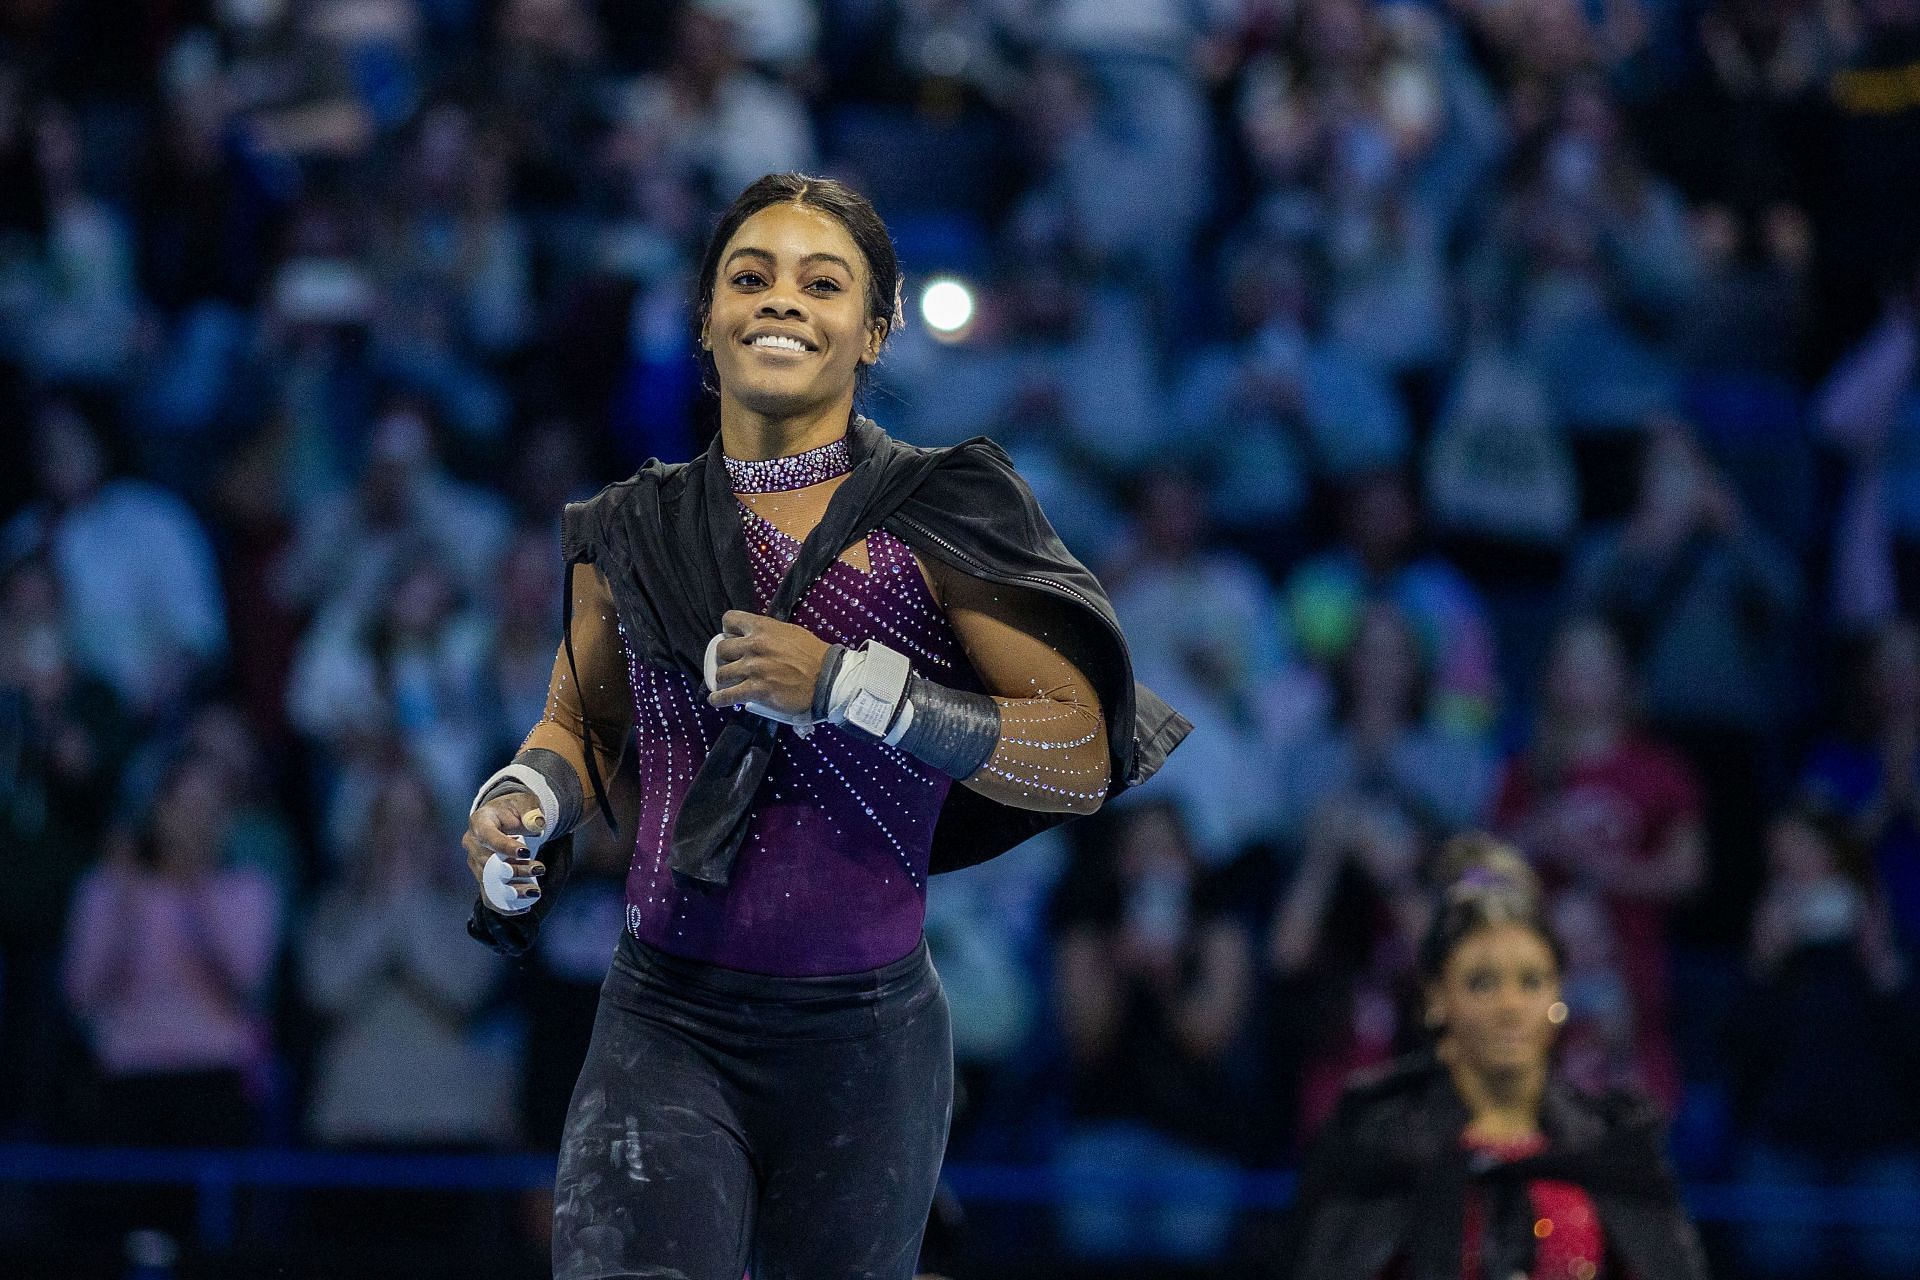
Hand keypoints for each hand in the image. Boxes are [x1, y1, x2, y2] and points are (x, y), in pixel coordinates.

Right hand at [463, 792, 545, 905]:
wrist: (504, 817)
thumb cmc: (515, 809)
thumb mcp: (525, 803)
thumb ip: (531, 812)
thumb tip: (537, 824)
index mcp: (480, 822)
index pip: (488, 837)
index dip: (505, 847)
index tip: (526, 853)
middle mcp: (472, 844)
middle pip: (489, 863)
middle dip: (515, 869)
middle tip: (540, 868)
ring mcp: (475, 862)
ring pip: (489, 881)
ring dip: (513, 889)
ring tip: (536, 892)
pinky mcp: (482, 877)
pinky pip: (488, 895)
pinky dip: (504, 904)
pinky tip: (523, 909)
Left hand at [705, 610, 831, 717]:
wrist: (827, 678)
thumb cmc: (813, 655)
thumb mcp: (790, 632)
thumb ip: (769, 632)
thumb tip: (755, 636)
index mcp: (763, 627)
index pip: (729, 620)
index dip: (728, 630)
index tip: (732, 639)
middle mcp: (754, 645)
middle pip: (721, 649)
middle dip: (724, 658)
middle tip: (732, 664)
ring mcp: (754, 669)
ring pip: (721, 673)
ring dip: (723, 679)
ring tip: (728, 683)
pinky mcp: (756, 690)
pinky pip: (727, 696)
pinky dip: (719, 699)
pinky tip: (716, 700)